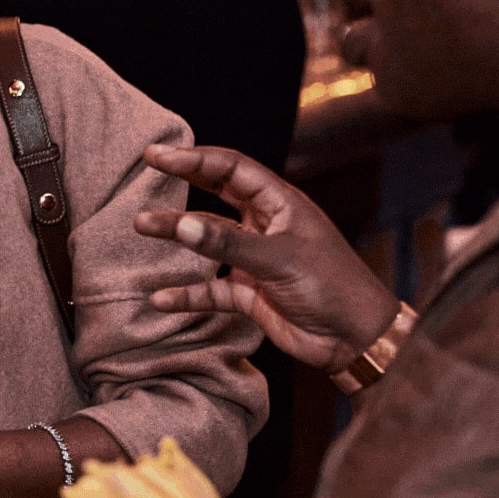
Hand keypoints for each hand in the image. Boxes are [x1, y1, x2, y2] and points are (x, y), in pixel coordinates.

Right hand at [133, 144, 400, 372]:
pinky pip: (211, 289)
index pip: (231, 169)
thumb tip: (181, 225)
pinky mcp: (250, 293)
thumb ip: (229, 243)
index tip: (158, 156)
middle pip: (216, 194)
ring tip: (141, 226)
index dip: (194, 159)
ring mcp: (256, 259)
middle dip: (182, 180)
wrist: (357, 341)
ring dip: (177, 235)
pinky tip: (161, 298)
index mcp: (282, 204)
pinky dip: (187, 293)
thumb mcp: (280, 259)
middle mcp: (266, 226)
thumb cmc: (333, 287)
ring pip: (208, 241)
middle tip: (148, 166)